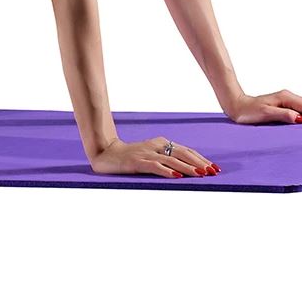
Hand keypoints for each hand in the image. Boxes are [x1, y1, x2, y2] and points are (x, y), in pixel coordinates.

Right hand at [90, 137, 218, 178]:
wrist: (106, 154)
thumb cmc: (131, 156)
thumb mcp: (151, 154)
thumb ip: (167, 158)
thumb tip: (190, 170)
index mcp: (160, 142)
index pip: (186, 150)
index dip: (201, 159)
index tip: (214, 168)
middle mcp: (155, 145)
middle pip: (182, 153)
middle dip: (199, 163)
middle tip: (213, 172)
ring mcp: (146, 153)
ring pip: (171, 160)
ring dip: (188, 168)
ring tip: (201, 174)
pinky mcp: (137, 162)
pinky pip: (155, 166)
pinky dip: (167, 171)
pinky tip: (177, 177)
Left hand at [226, 89, 301, 124]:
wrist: (237, 107)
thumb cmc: (248, 111)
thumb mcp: (266, 113)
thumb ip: (283, 115)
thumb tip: (299, 118)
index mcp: (286, 97)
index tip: (300, 124)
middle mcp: (288, 97)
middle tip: (298, 128)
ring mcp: (287, 101)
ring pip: (301, 108)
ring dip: (301, 118)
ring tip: (296, 129)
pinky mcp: (284, 107)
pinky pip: (298, 111)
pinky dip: (299, 118)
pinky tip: (296, 125)